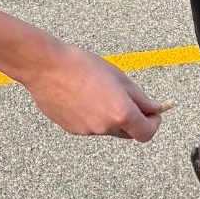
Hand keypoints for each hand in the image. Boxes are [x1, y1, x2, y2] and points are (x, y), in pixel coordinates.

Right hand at [23, 39, 163, 141]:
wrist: (45, 67)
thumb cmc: (82, 65)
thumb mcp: (118, 77)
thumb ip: (139, 98)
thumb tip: (154, 109)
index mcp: (121, 113)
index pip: (146, 133)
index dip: (153, 123)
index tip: (153, 113)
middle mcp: (105, 127)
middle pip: (128, 132)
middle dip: (132, 119)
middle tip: (128, 99)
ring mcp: (87, 131)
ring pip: (107, 128)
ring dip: (110, 115)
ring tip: (96, 90)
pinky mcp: (72, 130)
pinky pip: (90, 126)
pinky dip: (92, 115)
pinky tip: (81, 96)